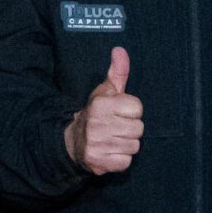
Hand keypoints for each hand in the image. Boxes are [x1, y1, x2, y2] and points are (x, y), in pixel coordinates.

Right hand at [62, 46, 142, 174]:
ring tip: (113, 140)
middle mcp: (98, 123)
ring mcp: (98, 144)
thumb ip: (117, 72)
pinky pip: (126, 162)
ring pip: (134, 146)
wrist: (73, 142)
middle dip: (130, 129)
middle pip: (138, 129)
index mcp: (102, 104)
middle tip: (116, 128)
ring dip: (126, 145)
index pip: (137, 108)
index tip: (119, 113)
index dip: (131, 112)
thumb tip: (120, 50)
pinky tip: (111, 152)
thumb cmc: (96, 114)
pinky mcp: (99, 162)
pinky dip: (120, 160)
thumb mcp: (105, 92)